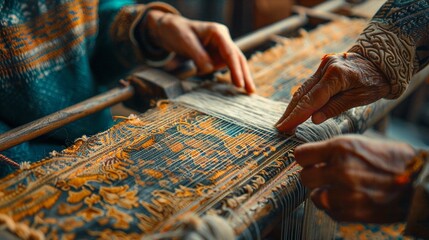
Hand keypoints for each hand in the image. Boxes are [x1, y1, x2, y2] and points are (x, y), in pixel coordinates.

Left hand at [146, 10, 254, 92]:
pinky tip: (237, 87)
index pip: (230, 53)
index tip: (238, 84)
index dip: (235, 70)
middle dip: (245, 75)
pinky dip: (230, 77)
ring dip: (240, 78)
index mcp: (218, 32)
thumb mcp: (186, 42)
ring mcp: (220, 50)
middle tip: (251, 91)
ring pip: (234, 65)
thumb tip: (209, 69)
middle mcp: (223, 41)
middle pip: (238, 59)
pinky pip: (224, 68)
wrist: (168, 30)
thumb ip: (199, 56)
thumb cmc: (177, 31)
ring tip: (248, 93)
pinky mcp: (216, 57)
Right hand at [276, 52, 388, 132]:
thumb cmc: (375, 81)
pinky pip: (309, 85)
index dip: (296, 115)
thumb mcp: (359, 98)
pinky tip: (295, 110)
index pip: (312, 100)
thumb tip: (313, 119)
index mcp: (336, 75)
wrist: (382, 60)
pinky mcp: (323, 66)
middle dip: (291, 112)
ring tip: (285, 122)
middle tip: (280, 128)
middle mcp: (326, 67)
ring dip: (293, 106)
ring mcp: (323, 65)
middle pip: (303, 94)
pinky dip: (301, 98)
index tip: (284, 127)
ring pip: (303, 89)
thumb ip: (335, 108)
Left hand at [295, 135, 415, 222]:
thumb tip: (311, 156)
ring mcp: (346, 193)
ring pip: (314, 196)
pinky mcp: (352, 212)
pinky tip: (349, 199)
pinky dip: (335, 206)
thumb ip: (334, 150)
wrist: (419, 181)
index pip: (301, 155)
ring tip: (338, 188)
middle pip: (304, 177)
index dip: (305, 159)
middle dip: (313, 176)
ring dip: (323, 193)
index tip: (310, 161)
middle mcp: (341, 169)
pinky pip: (328, 210)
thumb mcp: (361, 143)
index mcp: (342, 147)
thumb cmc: (392, 160)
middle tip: (325, 176)